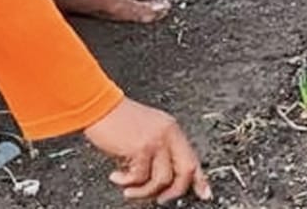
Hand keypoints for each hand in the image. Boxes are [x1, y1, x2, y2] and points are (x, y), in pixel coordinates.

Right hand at [84, 97, 209, 203]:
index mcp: (173, 130)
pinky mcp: (141, 148)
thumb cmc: (119, 120)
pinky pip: (139, 177)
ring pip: (162, 179)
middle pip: (186, 170)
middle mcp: (169, 134)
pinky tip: (116, 176)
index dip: (200, 180)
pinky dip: (126, 182)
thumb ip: (159, 150)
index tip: (204, 194)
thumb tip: (164, 178)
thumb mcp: (148, 132)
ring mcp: (157, 141)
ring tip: (128, 190)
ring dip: (143, 192)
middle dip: (175, 191)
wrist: (101, 107)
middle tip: (160, 200)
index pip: (193, 158)